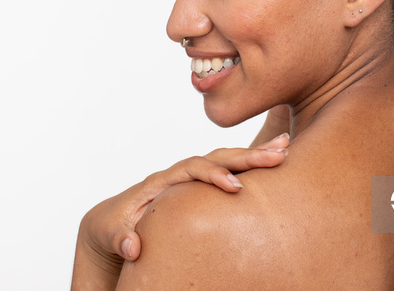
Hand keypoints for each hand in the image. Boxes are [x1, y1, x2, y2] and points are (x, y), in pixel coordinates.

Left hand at [71, 132, 289, 289]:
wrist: (110, 220)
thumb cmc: (111, 226)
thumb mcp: (108, 233)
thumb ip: (118, 237)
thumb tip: (132, 246)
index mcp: (159, 181)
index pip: (190, 169)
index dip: (212, 175)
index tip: (235, 187)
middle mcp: (178, 174)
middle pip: (215, 157)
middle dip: (246, 155)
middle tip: (278, 155)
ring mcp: (191, 179)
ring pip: (226, 160)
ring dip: (254, 154)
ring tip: (285, 147)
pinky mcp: (201, 187)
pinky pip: (228, 171)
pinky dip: (250, 164)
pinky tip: (273, 157)